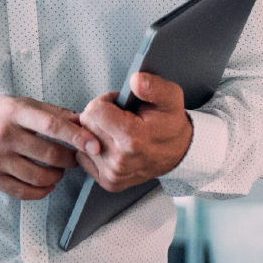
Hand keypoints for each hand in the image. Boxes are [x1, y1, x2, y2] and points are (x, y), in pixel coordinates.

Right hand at [0, 95, 102, 199]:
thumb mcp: (15, 103)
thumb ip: (49, 112)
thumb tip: (81, 121)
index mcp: (13, 112)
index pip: (52, 126)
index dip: (77, 137)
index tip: (94, 145)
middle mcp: (5, 135)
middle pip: (50, 155)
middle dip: (70, 160)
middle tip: (74, 159)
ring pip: (40, 176)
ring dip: (57, 177)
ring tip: (57, 171)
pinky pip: (24, 191)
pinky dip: (41, 191)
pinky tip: (45, 184)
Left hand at [76, 73, 193, 191]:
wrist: (179, 152)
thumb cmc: (170, 122)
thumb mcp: (170, 97)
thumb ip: (153, 85)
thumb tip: (135, 80)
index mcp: (131, 138)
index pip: (93, 111)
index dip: (105, 102)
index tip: (119, 106)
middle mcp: (120, 160)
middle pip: (86, 125)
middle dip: (99, 117)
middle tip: (120, 118)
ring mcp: (114, 174)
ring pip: (83, 142)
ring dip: (96, 133)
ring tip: (118, 132)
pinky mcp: (109, 182)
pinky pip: (83, 157)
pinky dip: (93, 149)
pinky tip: (112, 146)